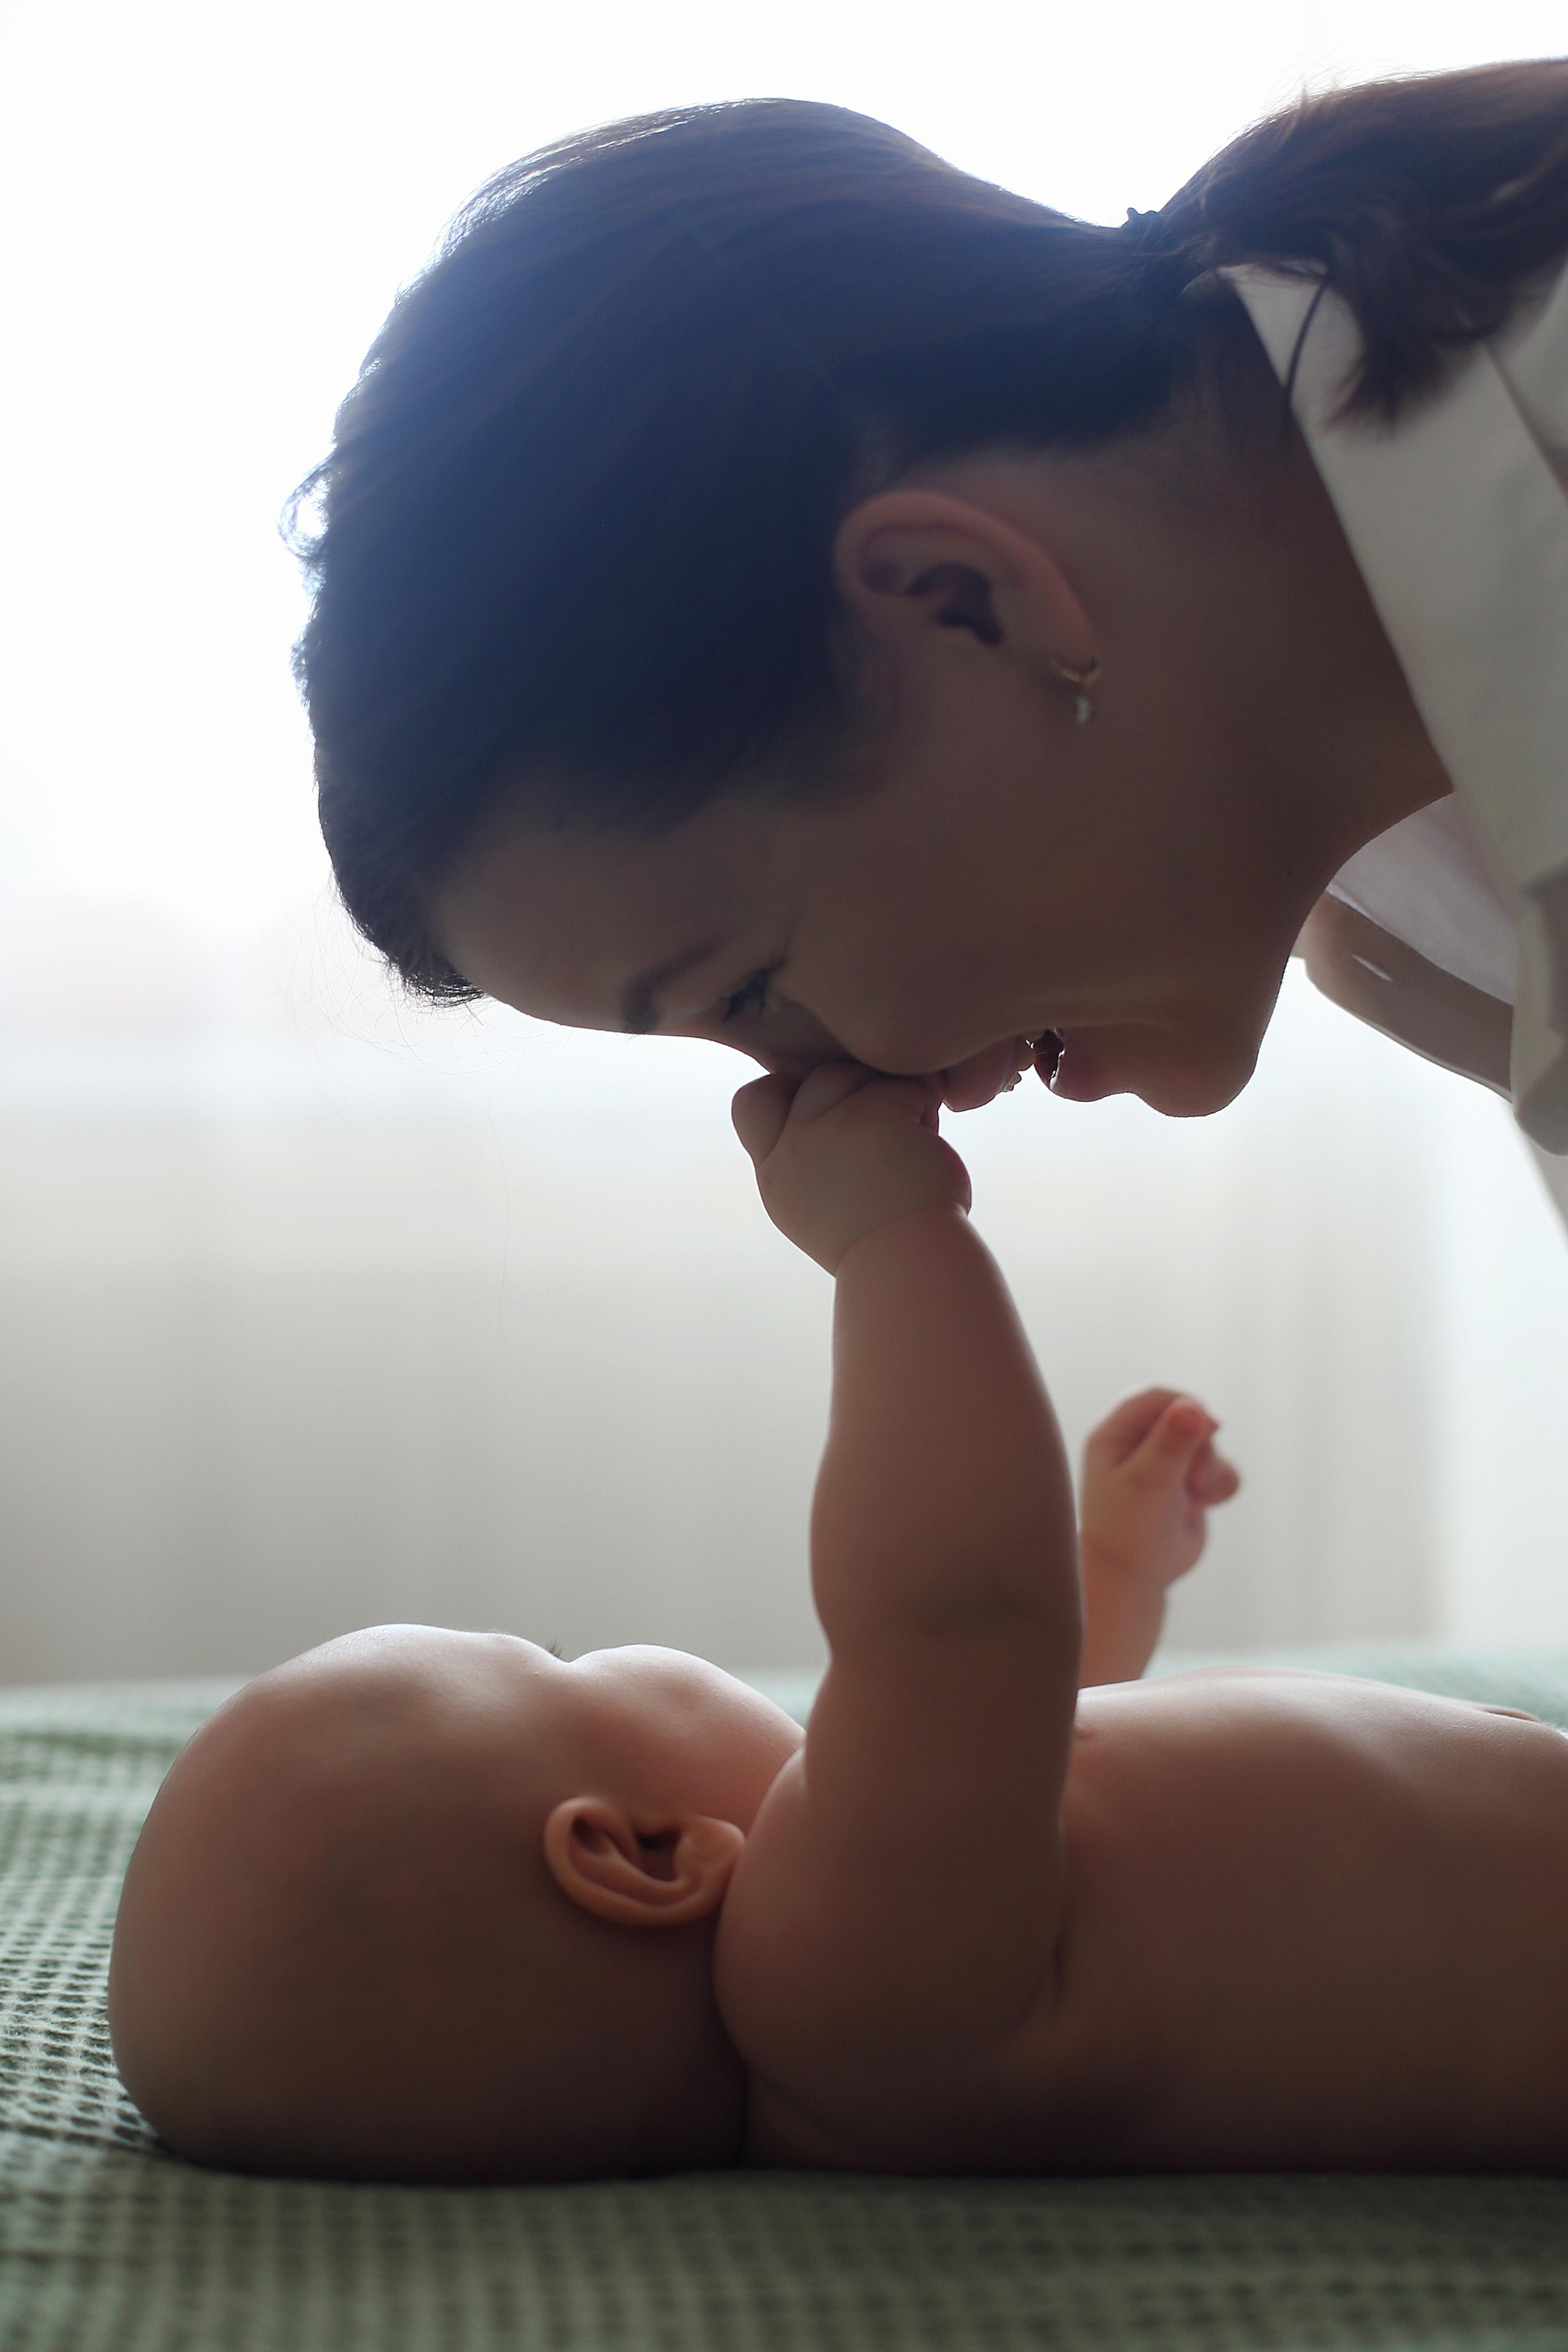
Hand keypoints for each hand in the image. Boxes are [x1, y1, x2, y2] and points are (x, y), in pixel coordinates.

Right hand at [732, 1063, 971, 1272]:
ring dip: (893, 1099)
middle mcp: (792, 1150)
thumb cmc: (883, 1247)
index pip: (753, 1101)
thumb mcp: (822, 1208)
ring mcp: (829, 1129)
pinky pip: (907, 1088)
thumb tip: (835, 1107)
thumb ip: (812, 1160)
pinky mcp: (875, 1117)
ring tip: (911, 1141)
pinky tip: (928, 1146)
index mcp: (775, 1175)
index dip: (791, 1092)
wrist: (913, 1271)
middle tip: (886, 1134)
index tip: (832, 1119)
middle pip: (818, 1077)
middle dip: (857, 1093)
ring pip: (861, 1076)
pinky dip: (924, 1109)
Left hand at [1079, 1388, 1239, 1591]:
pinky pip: (1220, 1466)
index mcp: (1114, 1433)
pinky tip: (1209, 1504)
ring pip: (1207, 1442)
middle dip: (1201, 1446)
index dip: (1186, 1406)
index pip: (1156, 1397)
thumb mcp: (1147, 1484)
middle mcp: (1138, 1441)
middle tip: (1194, 1480)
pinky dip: (1221, 1483)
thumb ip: (1168, 1445)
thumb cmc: (1128, 1532)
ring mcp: (1165, 1461)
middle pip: (1187, 1416)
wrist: (1135, 1579)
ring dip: (1212, 1467)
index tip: (1210, 1428)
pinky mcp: (1187, 1482)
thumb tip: (1191, 1407)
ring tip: (1198, 1495)